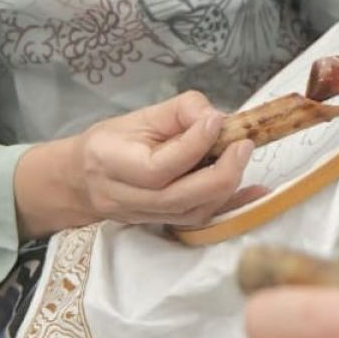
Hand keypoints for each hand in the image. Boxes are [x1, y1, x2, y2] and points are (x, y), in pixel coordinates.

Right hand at [14, 90, 259, 237]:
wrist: (80, 181)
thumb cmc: (112, 141)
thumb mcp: (139, 115)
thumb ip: (179, 111)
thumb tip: (218, 117)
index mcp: (110, 162)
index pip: (157, 167)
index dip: (193, 145)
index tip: (216, 121)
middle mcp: (124, 197)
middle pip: (178, 198)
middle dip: (220, 172)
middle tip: (243, 144)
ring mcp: (142, 217)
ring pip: (192, 213)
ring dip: (227, 187)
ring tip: (242, 156)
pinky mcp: (161, 226)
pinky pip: (200, 221)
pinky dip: (231, 205)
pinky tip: (257, 190)